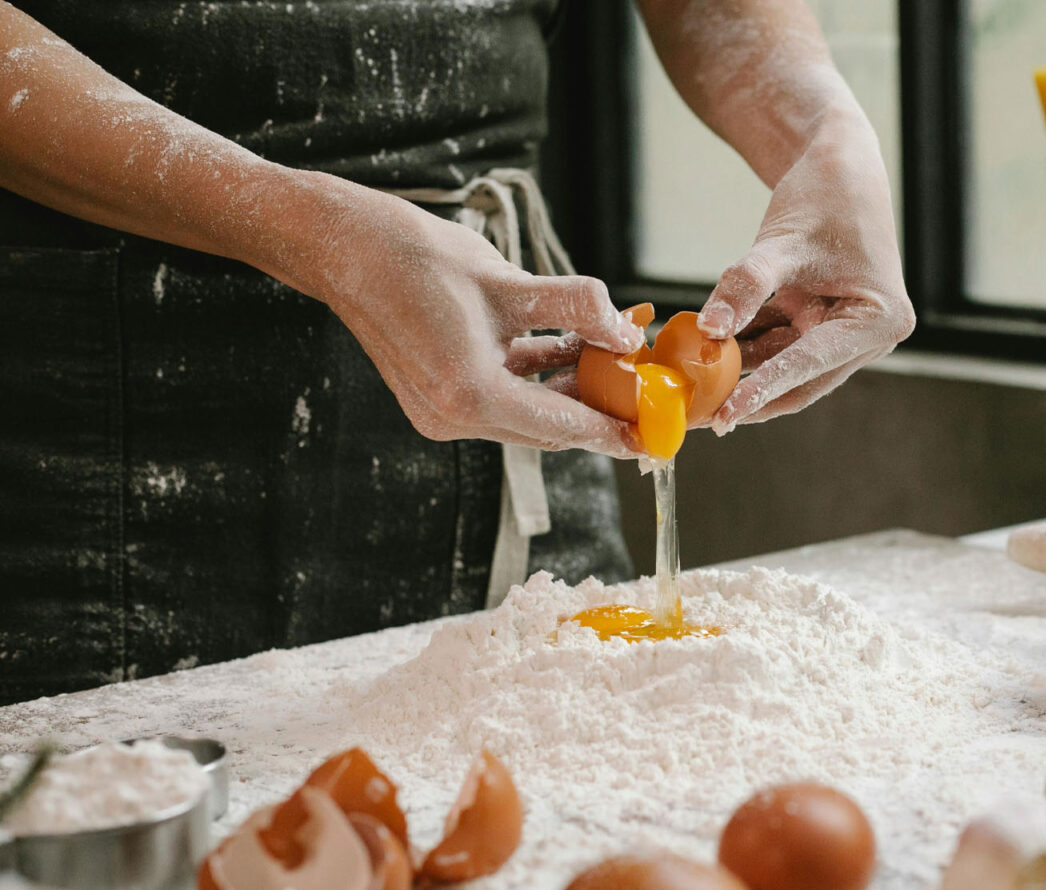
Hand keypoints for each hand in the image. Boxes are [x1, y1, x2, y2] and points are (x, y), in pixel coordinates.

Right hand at [298, 177, 645, 456]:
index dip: (611, 430)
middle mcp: (452, 416)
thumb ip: (576, 307)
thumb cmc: (417, 258)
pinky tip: (572, 348)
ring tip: (613, 356)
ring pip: (526, 413)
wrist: (346, 248)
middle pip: (545, 427)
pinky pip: (502, 397)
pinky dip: (536, 378)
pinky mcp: (438, 397)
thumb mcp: (510, 280)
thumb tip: (626, 331)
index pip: (559, 426)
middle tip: (643, 390)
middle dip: (596, 407)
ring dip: (568, 388)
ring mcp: (441, 412)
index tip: (652, 437)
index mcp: (469, 394)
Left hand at [697, 112, 913, 431]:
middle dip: (752, 396)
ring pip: (786, 365)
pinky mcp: (822, 322)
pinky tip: (705, 355)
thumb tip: (708, 330)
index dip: (765, 389)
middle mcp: (870, 334)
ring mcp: (846, 331)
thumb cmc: (823, 194)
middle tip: (704, 419)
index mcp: (879, 318)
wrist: (836, 161)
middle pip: (803, 380)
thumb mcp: (782, 242)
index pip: (811, 362)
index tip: (726, 415)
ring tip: (695, 391)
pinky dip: (746, 347)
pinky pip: (779, 343)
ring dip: (743, 373)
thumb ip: (745, 287)